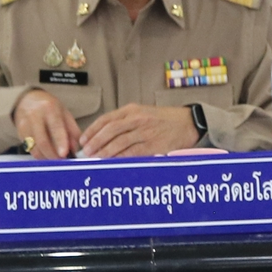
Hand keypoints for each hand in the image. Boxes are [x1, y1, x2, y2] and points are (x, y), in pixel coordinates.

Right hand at [12, 89, 82, 159]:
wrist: (27, 100)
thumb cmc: (49, 107)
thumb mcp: (64, 113)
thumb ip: (72, 130)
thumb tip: (74, 148)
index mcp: (49, 108)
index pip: (55, 127)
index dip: (60, 142)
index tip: (64, 154)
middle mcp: (35, 116)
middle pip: (43, 141)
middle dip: (53, 155)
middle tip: (62, 161)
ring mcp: (24, 125)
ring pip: (35, 148)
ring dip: (47, 158)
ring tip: (56, 159)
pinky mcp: (19, 134)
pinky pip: (30, 150)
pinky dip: (40, 156)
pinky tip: (47, 155)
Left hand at [78, 102, 201, 158]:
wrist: (187, 123)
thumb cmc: (164, 120)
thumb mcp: (142, 113)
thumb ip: (124, 123)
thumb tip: (102, 137)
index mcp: (132, 110)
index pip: (106, 119)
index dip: (92, 130)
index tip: (83, 140)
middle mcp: (137, 119)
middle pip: (110, 130)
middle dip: (95, 142)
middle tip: (86, 152)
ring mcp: (145, 132)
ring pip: (119, 142)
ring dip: (104, 152)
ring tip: (95, 158)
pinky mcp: (153, 144)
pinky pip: (132, 152)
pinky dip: (120, 158)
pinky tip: (112, 162)